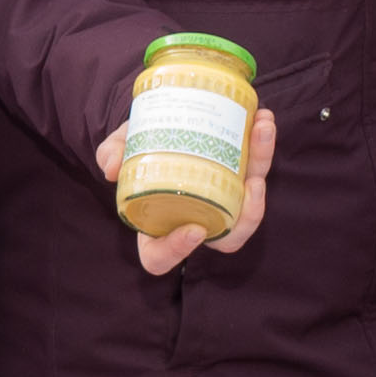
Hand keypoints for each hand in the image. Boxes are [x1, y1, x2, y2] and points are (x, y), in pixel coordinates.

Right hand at [92, 104, 276, 273]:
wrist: (158, 120)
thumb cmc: (136, 145)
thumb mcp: (121, 146)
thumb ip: (113, 153)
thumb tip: (111, 168)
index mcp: (157, 226)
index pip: (161, 257)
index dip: (177, 250)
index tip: (194, 230)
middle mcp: (195, 219)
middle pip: (228, 235)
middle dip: (248, 214)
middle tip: (251, 183)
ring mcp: (221, 200)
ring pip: (250, 200)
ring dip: (261, 164)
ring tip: (261, 131)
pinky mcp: (239, 175)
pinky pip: (257, 169)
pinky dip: (263, 146)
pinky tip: (263, 118)